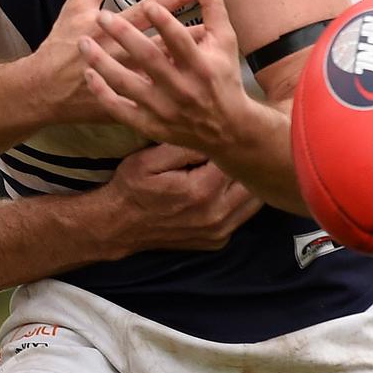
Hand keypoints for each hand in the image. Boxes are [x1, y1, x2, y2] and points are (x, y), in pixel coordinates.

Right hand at [31, 0, 196, 123]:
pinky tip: (190, 84)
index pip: (148, 10)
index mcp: (111, 28)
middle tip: (215, 23)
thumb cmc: (60, 46)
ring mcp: (126, 79)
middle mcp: (123, 53)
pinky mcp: (125, 101)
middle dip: (190, 31)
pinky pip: (154, 95)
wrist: (44, 91)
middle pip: (164, 41)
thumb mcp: (75, 8)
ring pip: (164, 70)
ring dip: (187, 61)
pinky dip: (173, 88)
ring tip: (211, 54)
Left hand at [79, 0, 254, 156]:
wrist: (227, 129)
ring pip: (127, 84)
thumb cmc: (223, 76)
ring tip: (83, 43)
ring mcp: (163, 108)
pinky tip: (89, 74)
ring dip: (103, 63)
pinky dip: (103, 92)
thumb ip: (213, 6)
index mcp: (201, 66)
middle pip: (149, 59)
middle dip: (124, 36)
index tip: (147, 4)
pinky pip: (121, 109)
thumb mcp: (226, 41)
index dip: (165, 22)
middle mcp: (181, 89)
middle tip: (102, 17)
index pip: (180, 41)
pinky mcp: (150, 124)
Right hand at [101, 143, 261, 254]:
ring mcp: (219, 232)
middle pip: (252, 181)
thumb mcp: (149, 159)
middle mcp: (216, 215)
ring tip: (234, 164)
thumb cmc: (132, 187)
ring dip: (247, 181)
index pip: (237, 158)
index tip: (228, 131)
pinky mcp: (217, 241)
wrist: (119, 226)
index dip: (233, 142)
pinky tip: (224, 188)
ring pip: (253, 201)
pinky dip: (238, 201)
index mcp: (202, 190)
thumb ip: (184, 147)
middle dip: (245, 161)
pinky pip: (241, 217)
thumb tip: (214, 136)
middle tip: (235, 146)